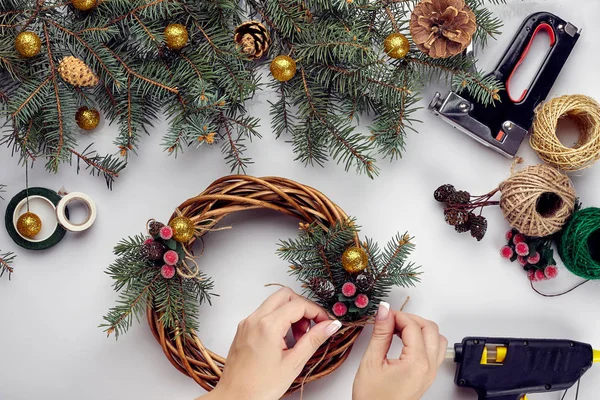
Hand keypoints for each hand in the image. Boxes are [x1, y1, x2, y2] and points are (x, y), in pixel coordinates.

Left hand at [202, 287, 341, 399]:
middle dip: (303, 306)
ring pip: (274, 302)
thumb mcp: (293, 363)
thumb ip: (314, 340)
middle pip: (285, 295)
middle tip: (312, 326)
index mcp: (267, 326)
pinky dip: (278, 318)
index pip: (299, 304)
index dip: (317, 311)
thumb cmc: (259, 387)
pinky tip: (285, 339)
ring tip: (298, 336)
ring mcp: (247, 323)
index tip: (326, 322)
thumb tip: (330, 325)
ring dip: (290, 312)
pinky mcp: (243, 329)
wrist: (234, 398)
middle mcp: (254, 319)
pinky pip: (264, 313)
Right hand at [353, 303, 446, 399]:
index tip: (384, 314)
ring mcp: (430, 372)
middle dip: (410, 319)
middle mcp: (428, 368)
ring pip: (437, 338)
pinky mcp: (428, 376)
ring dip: (420, 328)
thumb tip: (384, 312)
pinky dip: (424, 340)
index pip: (413, 326)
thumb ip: (380, 333)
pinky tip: (407, 340)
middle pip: (430, 328)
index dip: (397, 315)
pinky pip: (435, 350)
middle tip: (390, 320)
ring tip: (399, 329)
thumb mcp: (372, 361)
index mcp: (416, 363)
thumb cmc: (372, 398)